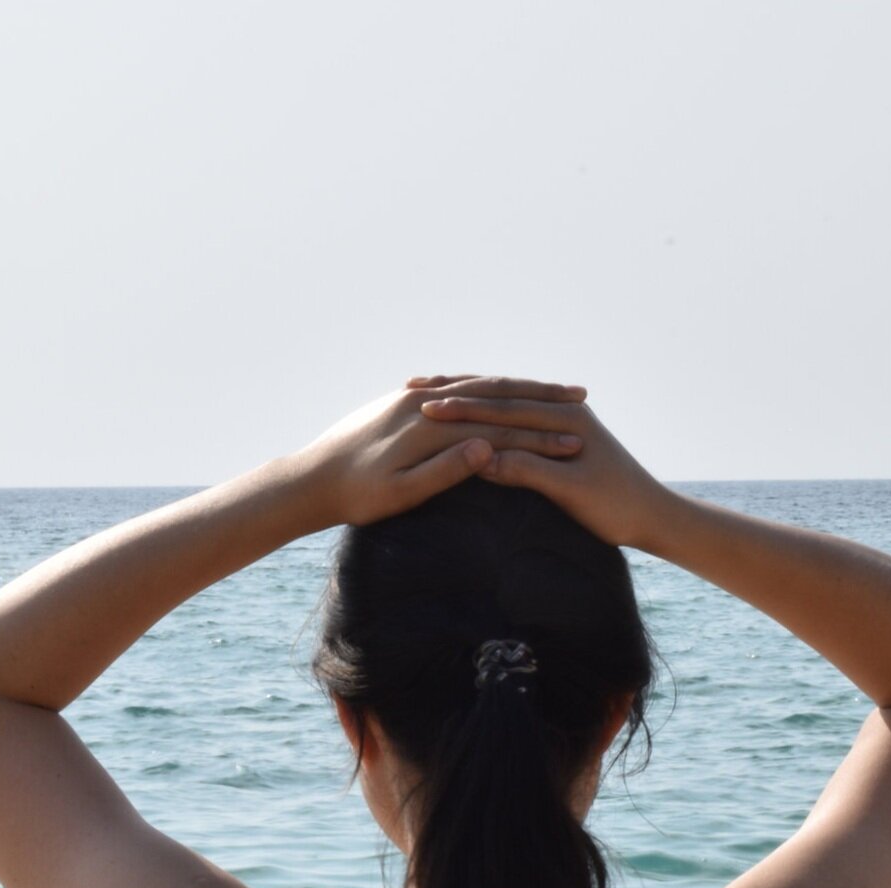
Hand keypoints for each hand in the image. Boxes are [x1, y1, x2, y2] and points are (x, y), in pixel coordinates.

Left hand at [293, 376, 588, 529]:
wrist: (309, 480)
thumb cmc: (356, 496)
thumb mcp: (402, 492)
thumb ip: (445, 469)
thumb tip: (487, 448)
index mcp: (429, 422)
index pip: (499, 418)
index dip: (541, 427)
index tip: (581, 434)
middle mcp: (423, 401)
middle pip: (494, 391)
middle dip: (538, 392)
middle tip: (582, 393)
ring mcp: (410, 398)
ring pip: (476, 388)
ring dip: (516, 388)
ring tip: (553, 392)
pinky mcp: (402, 404)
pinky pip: (454, 392)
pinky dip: (485, 393)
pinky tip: (503, 402)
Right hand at [417, 392, 677, 550]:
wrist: (651, 515)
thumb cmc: (614, 507)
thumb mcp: (570, 491)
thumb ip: (527, 470)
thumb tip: (482, 457)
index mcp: (566, 417)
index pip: (503, 408)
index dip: (462, 409)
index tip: (424, 409)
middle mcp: (563, 409)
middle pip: (499, 396)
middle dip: (456, 393)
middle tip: (410, 389)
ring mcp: (560, 419)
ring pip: (502, 402)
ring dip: (464, 396)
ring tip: (423, 391)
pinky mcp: (556, 435)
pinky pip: (509, 417)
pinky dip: (481, 413)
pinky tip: (457, 415)